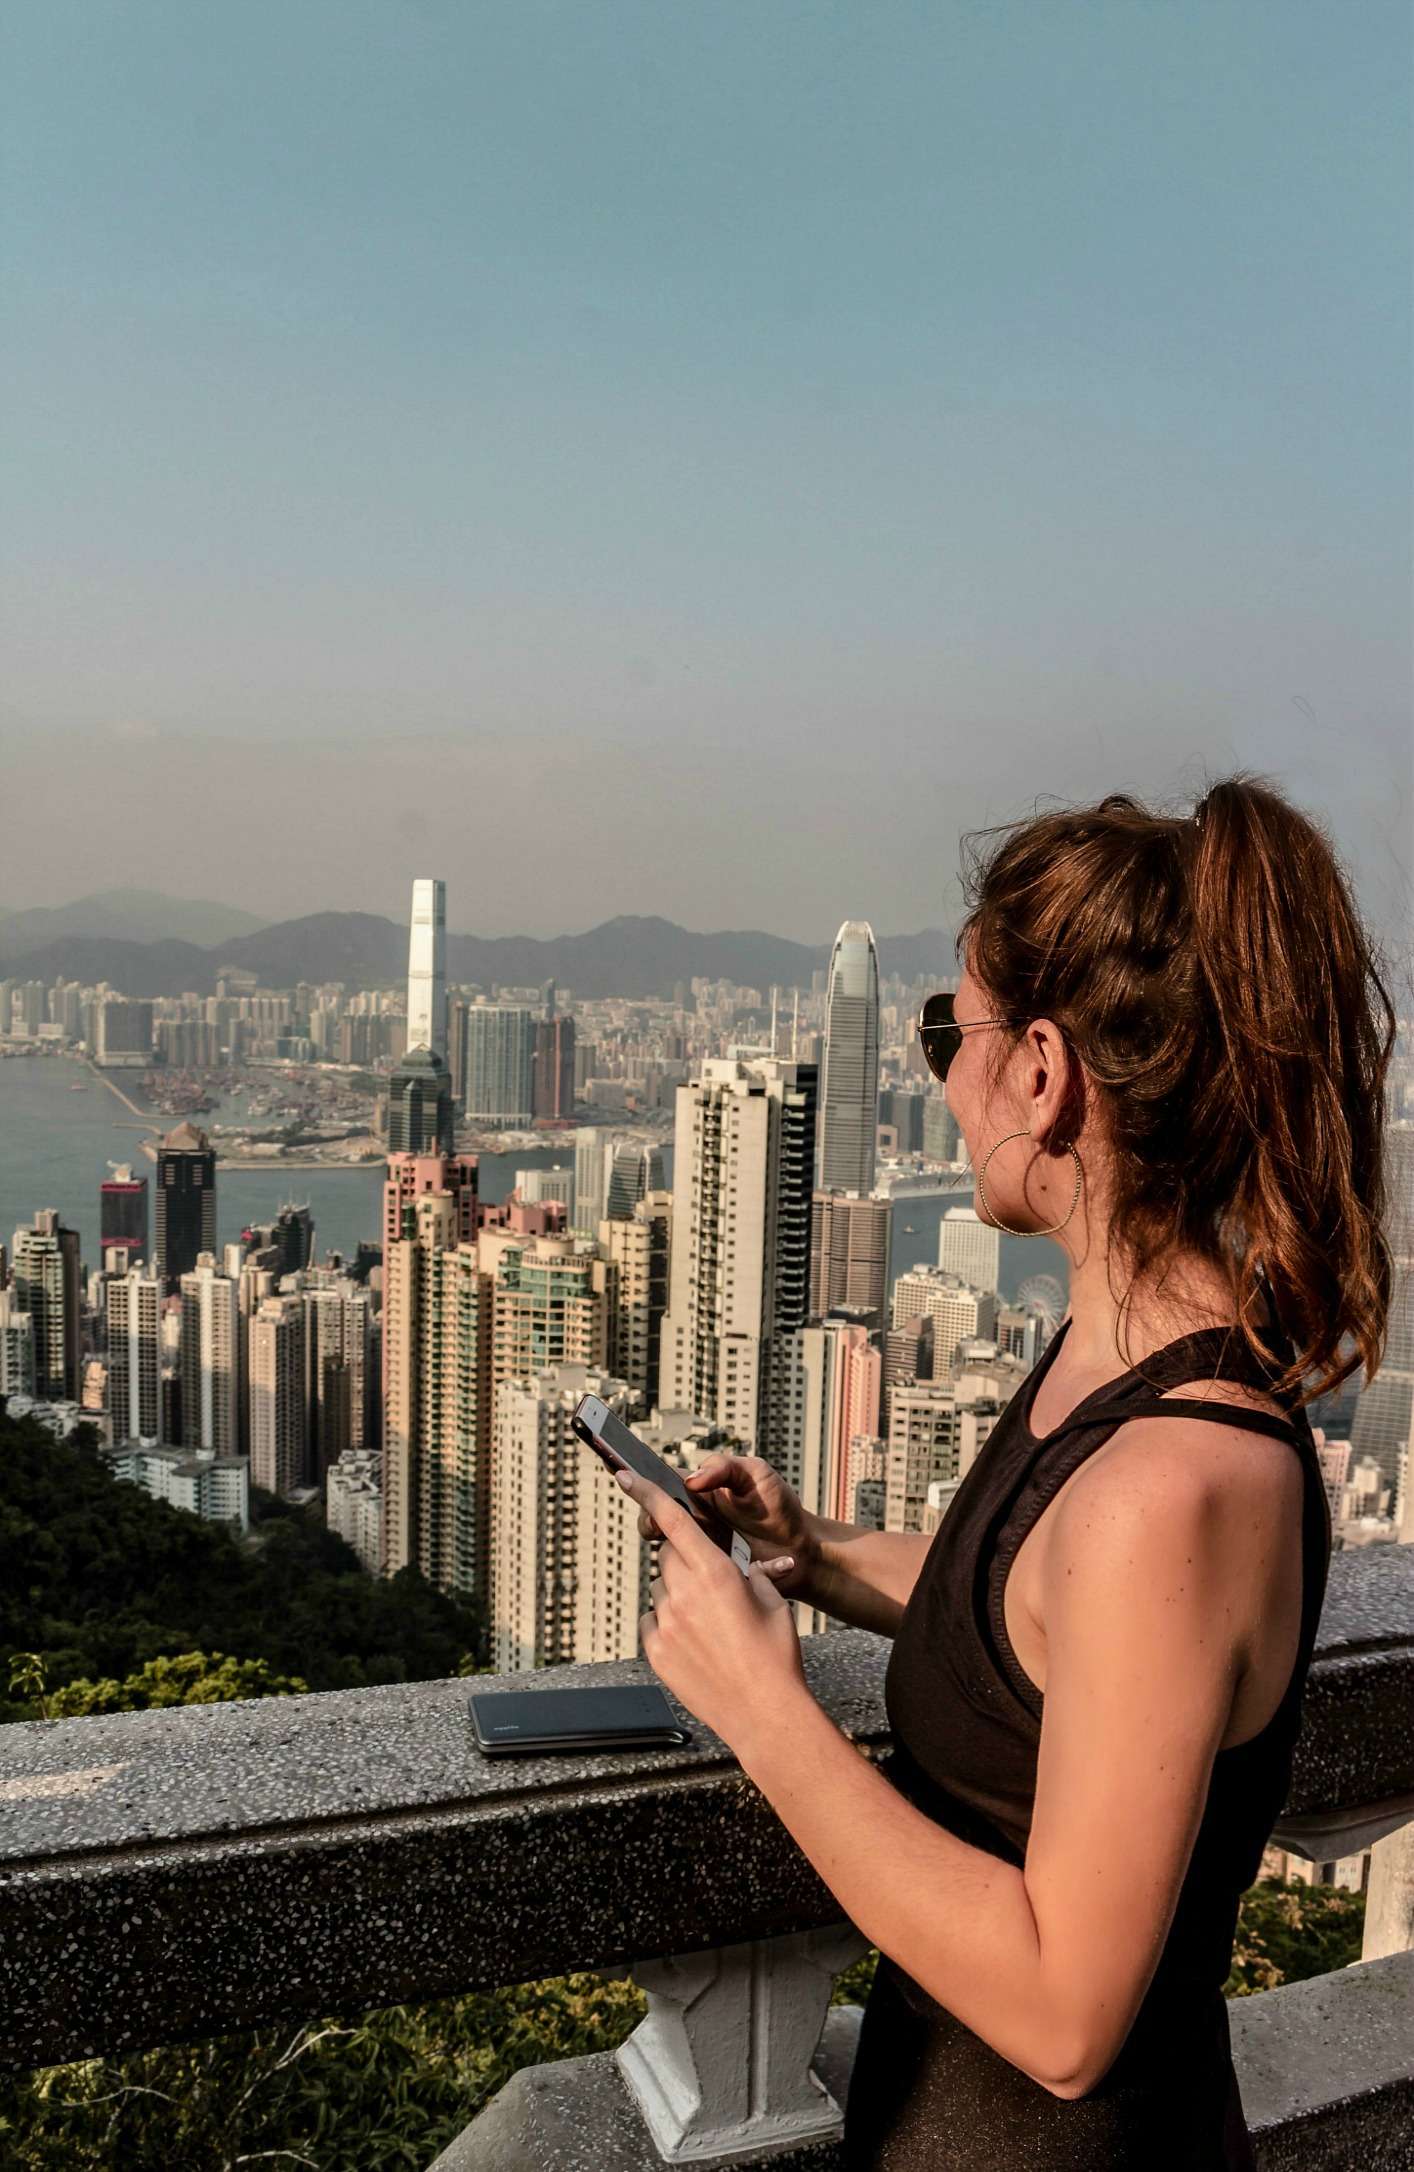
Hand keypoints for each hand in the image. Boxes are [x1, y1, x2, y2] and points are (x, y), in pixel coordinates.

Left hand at [613, 1466, 809, 1755]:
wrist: (765, 1713)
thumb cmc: (775, 1654)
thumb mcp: (771, 1600)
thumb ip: (746, 1573)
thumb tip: (734, 1566)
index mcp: (714, 1572)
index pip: (672, 1520)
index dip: (646, 1493)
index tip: (625, 1476)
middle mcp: (683, 1594)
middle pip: (667, 1556)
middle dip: (683, 1559)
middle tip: (710, 1583)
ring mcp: (665, 1625)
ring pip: (661, 1591)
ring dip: (678, 1596)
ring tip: (711, 1627)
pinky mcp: (656, 1652)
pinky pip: (653, 1622)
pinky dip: (669, 1625)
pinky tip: (697, 1644)